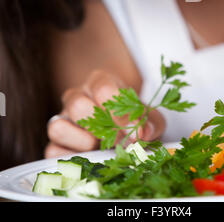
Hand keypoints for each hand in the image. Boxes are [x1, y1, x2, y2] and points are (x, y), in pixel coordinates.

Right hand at [45, 69, 165, 157]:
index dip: (120, 113)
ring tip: (103, 149)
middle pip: (77, 106)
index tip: (136, 132)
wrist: (119, 123)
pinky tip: (91, 160)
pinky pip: (52, 152)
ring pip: (57, 127)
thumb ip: (151, 121)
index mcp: (100, 81)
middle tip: (121, 142)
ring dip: (83, 143)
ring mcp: (63, 119)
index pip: (103, 88)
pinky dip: (71, 160)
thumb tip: (143, 133)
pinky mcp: (56, 143)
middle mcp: (77, 97)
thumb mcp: (147, 114)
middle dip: (102, 129)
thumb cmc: (132, 116)